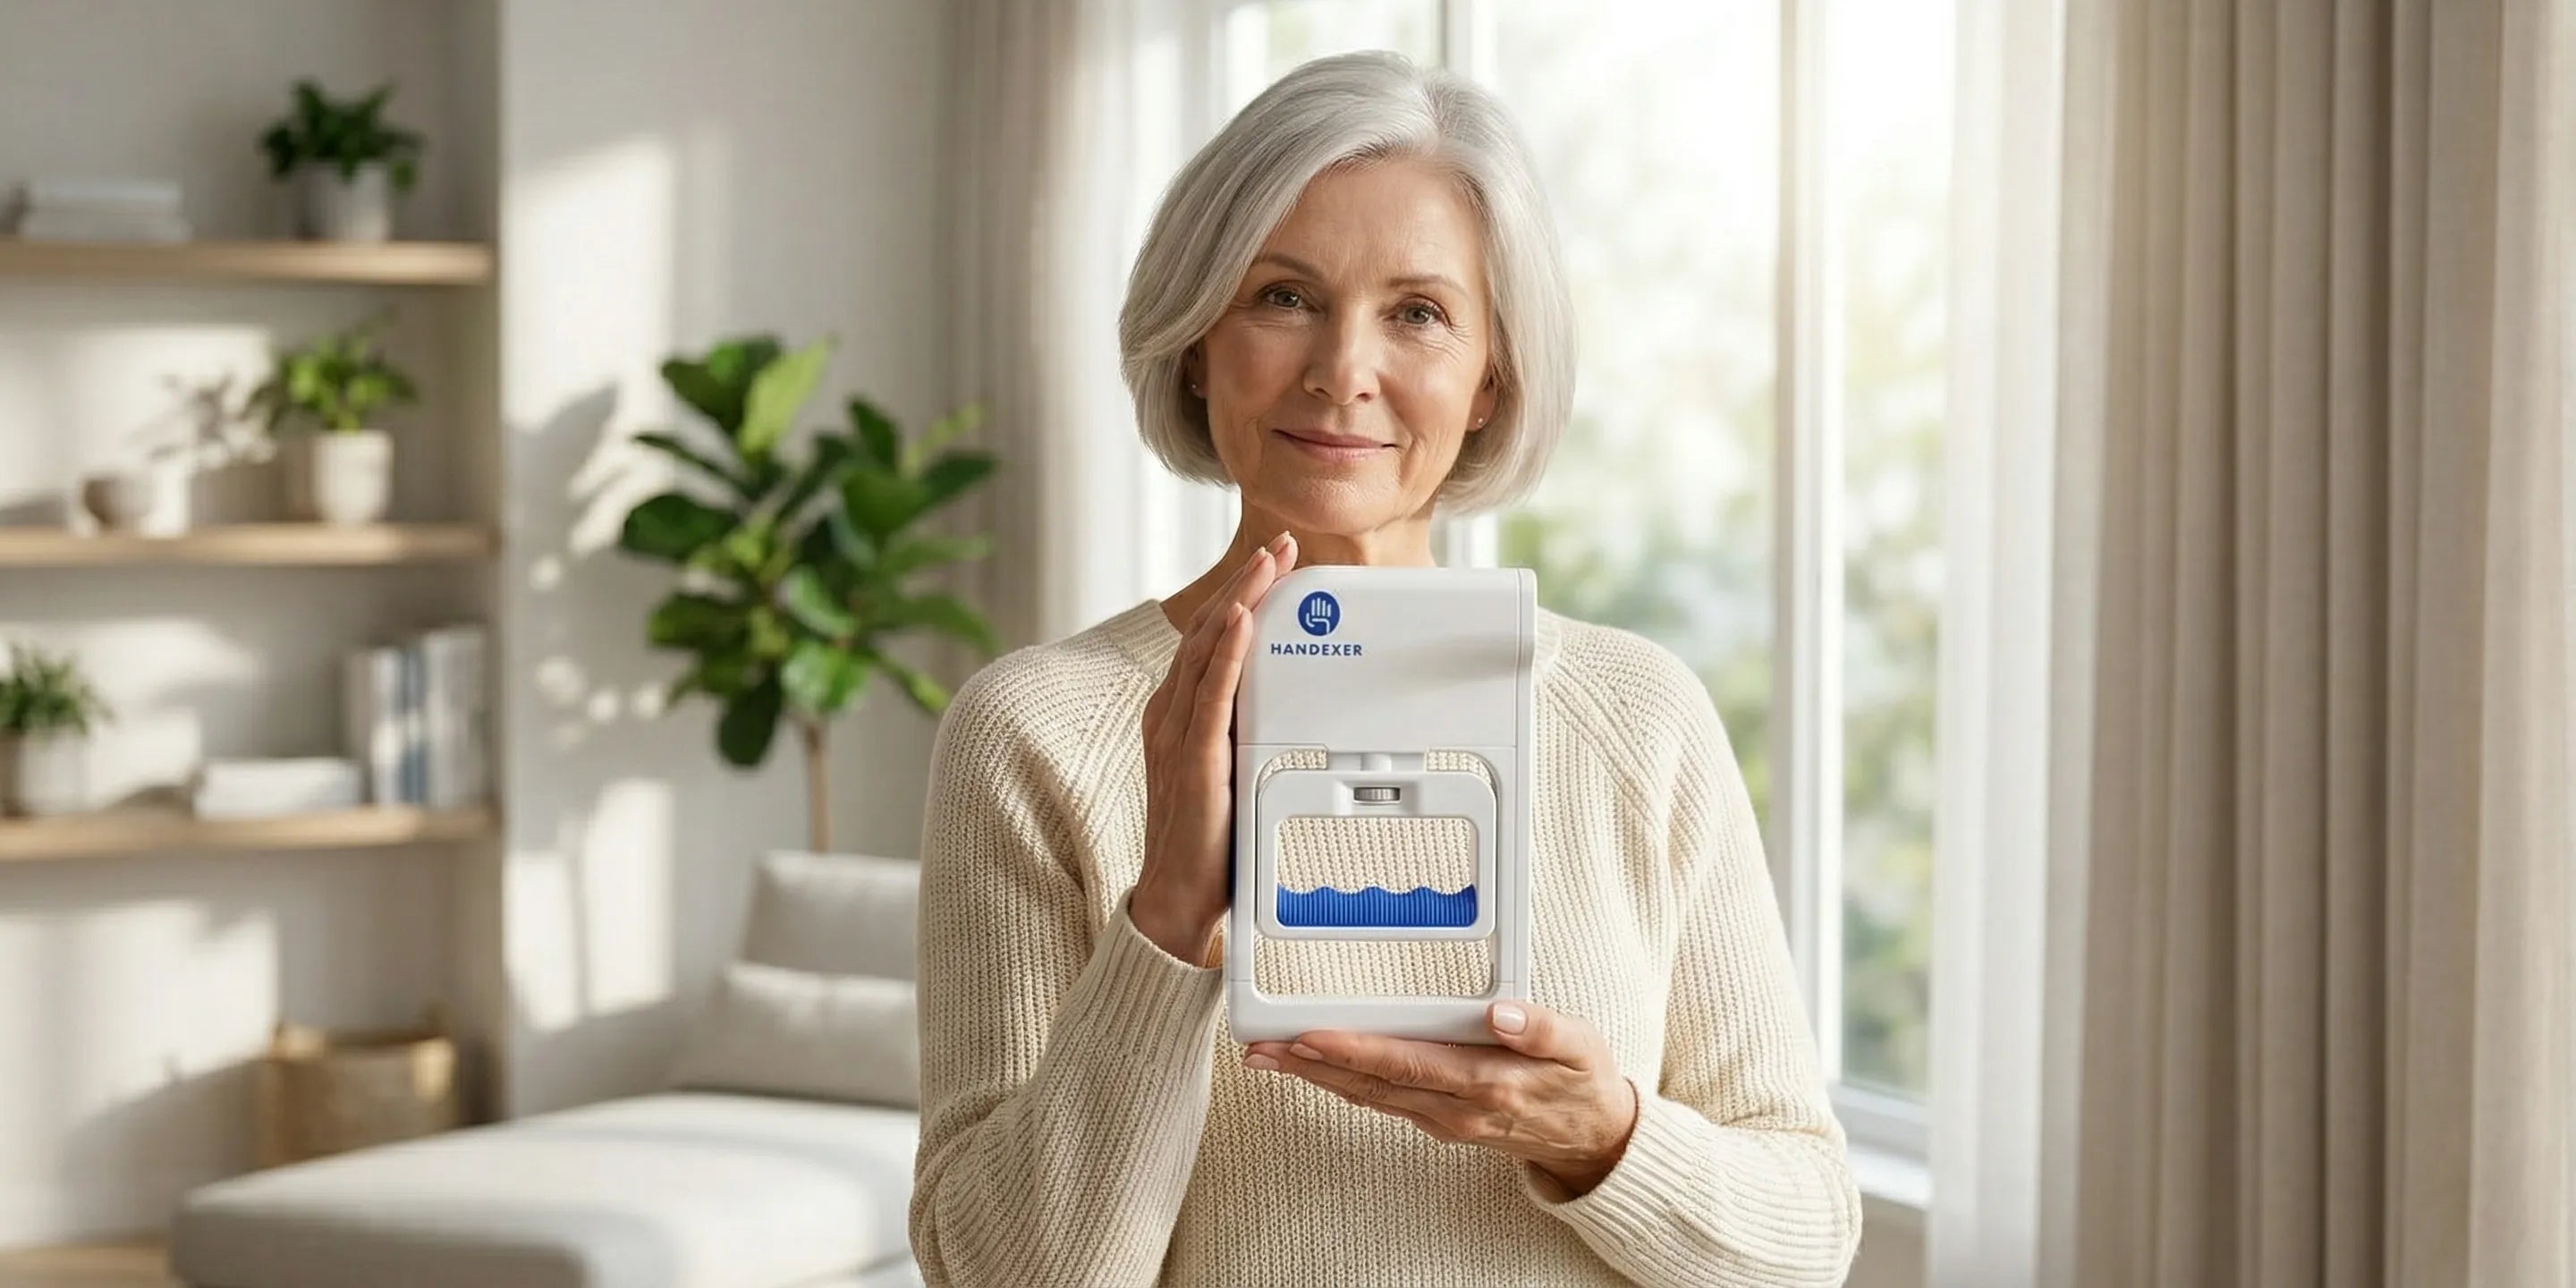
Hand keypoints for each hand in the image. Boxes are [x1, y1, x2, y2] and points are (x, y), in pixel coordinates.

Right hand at [1130, 531, 1299, 962]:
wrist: (1177, 900)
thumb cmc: (1208, 840)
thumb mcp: (1231, 769)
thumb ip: (1244, 730)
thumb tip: (1281, 698)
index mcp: (1177, 716)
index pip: (1209, 641)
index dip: (1239, 596)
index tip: (1270, 564)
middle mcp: (1169, 717)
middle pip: (1207, 633)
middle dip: (1244, 584)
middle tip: (1278, 547)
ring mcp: (1176, 737)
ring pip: (1206, 653)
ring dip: (1238, 603)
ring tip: (1265, 567)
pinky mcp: (1190, 763)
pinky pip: (1208, 698)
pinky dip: (1226, 656)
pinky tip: (1243, 625)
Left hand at [1241, 1000, 1640, 1195]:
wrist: (1591, 1138)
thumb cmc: (1581, 1081)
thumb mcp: (1579, 1046)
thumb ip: (1541, 1028)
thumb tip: (1503, 1012)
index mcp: (1485, 1083)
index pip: (1406, 1063)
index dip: (1355, 1050)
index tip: (1312, 1036)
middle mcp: (1455, 1108)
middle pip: (1371, 1085)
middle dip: (1312, 1066)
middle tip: (1260, 1048)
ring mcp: (1443, 1119)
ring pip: (1369, 1097)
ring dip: (1317, 1077)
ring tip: (1270, 1056)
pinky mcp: (1439, 1119)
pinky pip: (1382, 1101)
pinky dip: (1344, 1084)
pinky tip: (1317, 1069)